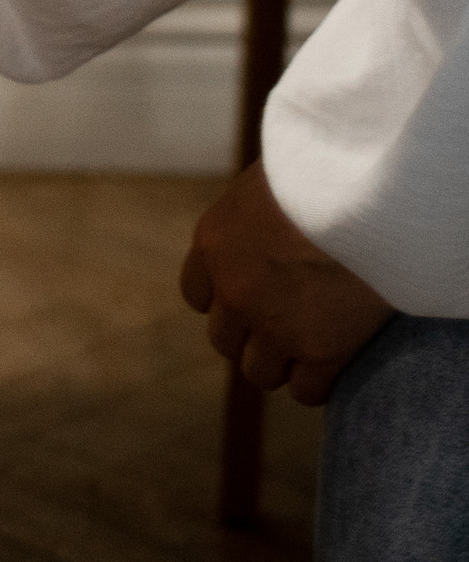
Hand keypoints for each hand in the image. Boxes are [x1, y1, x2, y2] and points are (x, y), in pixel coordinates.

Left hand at [181, 160, 392, 403]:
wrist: (364, 196)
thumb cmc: (321, 170)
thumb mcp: (270, 179)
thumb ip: (257, 210)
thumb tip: (267, 213)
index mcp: (214, 244)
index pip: (197, 293)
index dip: (223, 299)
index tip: (248, 297)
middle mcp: (234, 292)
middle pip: (224, 340)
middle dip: (250, 335)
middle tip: (284, 323)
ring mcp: (275, 327)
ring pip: (260, 372)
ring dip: (280, 363)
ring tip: (309, 345)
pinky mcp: (321, 352)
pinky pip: (306, 391)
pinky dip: (317, 383)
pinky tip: (334, 364)